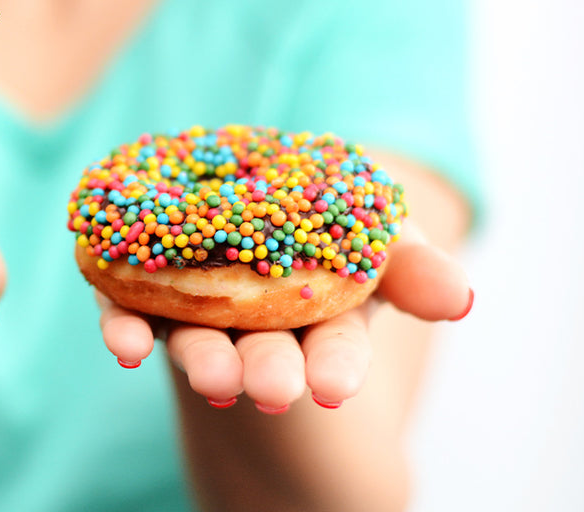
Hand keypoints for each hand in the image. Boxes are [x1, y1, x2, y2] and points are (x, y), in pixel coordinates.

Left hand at [97, 222, 471, 412]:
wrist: (250, 194)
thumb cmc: (328, 223)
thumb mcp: (379, 233)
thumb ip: (412, 265)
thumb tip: (459, 298)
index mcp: (319, 318)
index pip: (333, 350)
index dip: (337, 367)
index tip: (337, 388)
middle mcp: (254, 325)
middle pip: (262, 355)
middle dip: (269, 371)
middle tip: (271, 390)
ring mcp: (195, 310)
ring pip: (195, 342)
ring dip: (203, 361)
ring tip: (210, 379)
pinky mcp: (137, 289)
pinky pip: (125, 311)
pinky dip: (124, 329)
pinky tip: (125, 346)